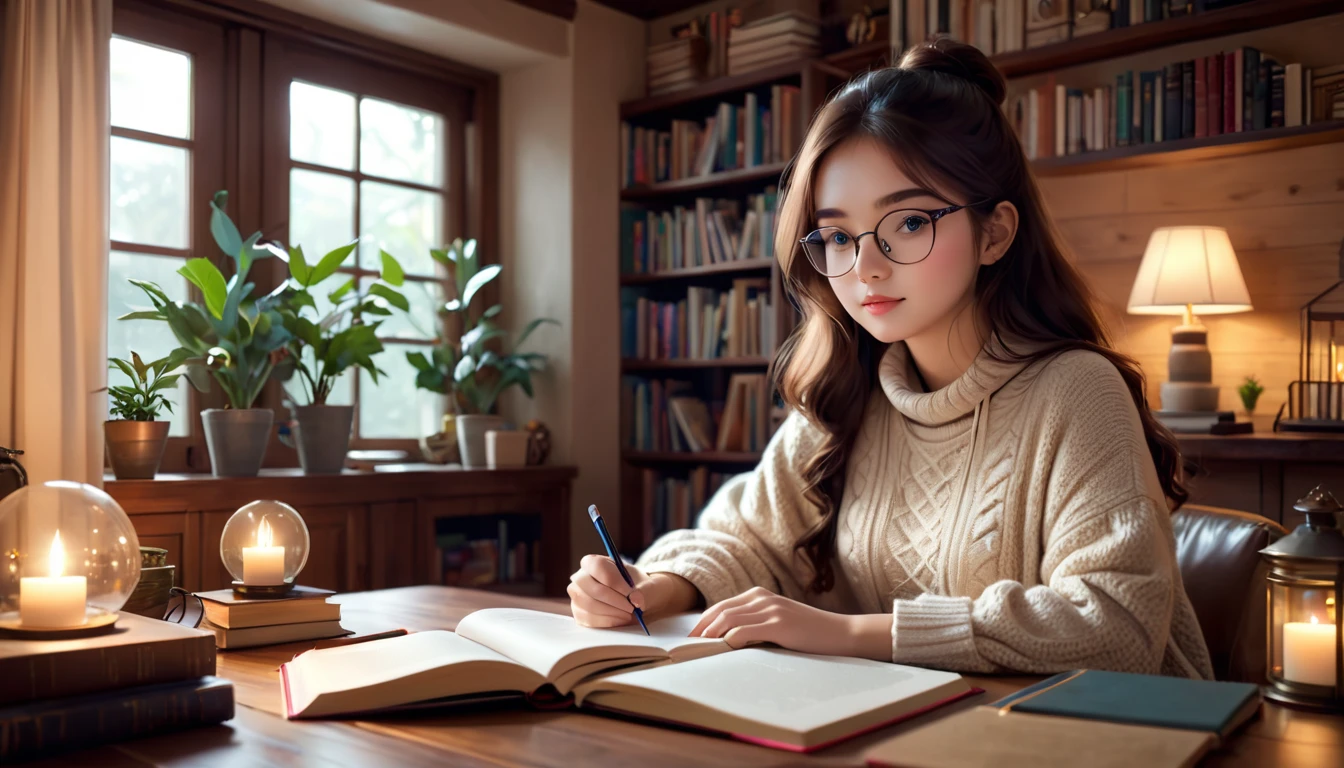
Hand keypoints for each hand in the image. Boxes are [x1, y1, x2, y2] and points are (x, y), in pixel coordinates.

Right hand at [568, 555, 655, 627]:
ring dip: (611, 612)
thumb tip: (636, 600)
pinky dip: (607, 621)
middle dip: (613, 600)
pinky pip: (588, 619)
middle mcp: (581, 577)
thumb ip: (645, 591)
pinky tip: (621, 620)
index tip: (630, 592)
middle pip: (590, 587)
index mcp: (595, 562)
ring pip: (588, 605)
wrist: (636, 601)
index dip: (613, 580)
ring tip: (628, 614)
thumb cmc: (638, 588)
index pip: (597, 566)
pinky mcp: (579, 613)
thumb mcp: (648, 585)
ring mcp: (577, 596)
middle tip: (631, 608)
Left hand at [689, 587, 860, 655]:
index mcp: (759, 595)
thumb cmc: (808, 632)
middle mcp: (762, 598)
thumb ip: (755, 623)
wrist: (840, 633)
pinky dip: (729, 640)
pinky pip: (745, 631)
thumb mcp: (778, 621)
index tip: (691, 638)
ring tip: (699, 650)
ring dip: (710, 635)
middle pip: (720, 611)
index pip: (721, 606)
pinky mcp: (779, 625)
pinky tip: (723, 649)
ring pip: (728, 620)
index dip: (702, 622)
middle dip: (700, 629)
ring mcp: (771, 610)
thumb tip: (725, 639)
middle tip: (687, 646)